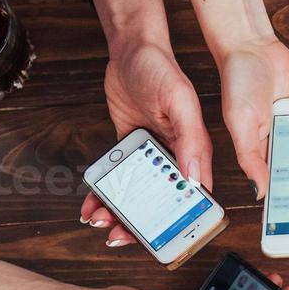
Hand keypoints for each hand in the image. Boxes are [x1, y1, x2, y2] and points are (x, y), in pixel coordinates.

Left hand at [81, 42, 213, 243]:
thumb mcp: (180, 101)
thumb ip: (191, 139)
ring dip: (119, 212)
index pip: (193, 196)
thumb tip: (195, 178)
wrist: (131, 51)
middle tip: (119, 235)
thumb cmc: (161, 69)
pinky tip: (93, 203)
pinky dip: (106, 193)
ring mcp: (150, 155)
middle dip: (141, 223)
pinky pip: (119, 179)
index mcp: (192, 152)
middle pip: (161, 202)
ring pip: (137, 195)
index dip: (181, 221)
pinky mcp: (130, 150)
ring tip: (100, 221)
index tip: (164, 238)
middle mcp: (174, 158)